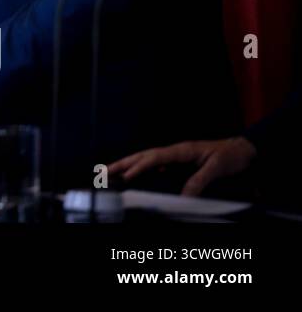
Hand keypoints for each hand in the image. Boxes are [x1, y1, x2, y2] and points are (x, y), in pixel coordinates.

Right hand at [108, 137, 256, 196]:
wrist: (243, 150)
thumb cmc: (231, 156)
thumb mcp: (217, 168)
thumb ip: (199, 181)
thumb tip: (183, 196)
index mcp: (181, 150)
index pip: (154, 158)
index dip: (138, 167)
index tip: (125, 176)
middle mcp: (175, 151)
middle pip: (143, 156)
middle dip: (123, 163)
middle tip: (104, 170)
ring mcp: (176, 156)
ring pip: (146, 159)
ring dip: (128, 164)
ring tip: (110, 171)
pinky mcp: (179, 162)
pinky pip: (155, 165)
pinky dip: (140, 168)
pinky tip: (134, 174)